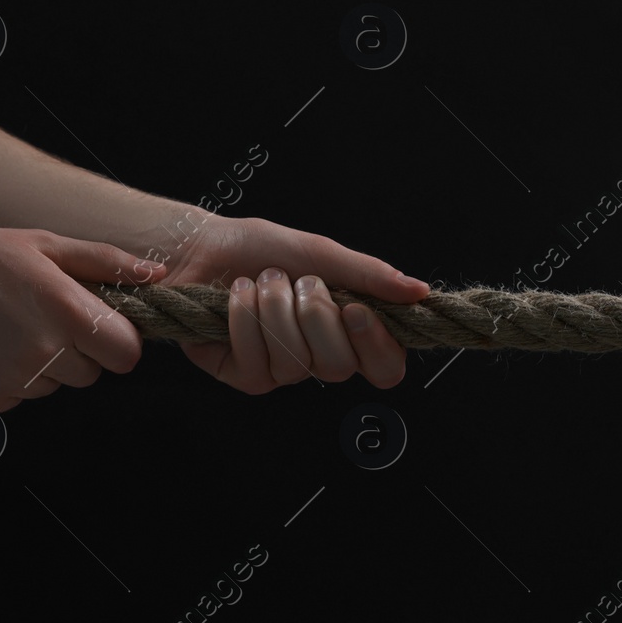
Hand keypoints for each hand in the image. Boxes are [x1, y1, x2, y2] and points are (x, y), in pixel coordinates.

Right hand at [0, 225, 165, 411]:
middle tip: (41, 316)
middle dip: (79, 349)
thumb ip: (105, 263)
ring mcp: (12, 382)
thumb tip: (156, 275)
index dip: (118, 339)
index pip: (127, 353)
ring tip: (6, 325)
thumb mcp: (43, 244)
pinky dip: (11, 378)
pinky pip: (20, 397)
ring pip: (56, 385)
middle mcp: (44, 353)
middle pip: (93, 373)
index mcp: (66, 311)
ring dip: (44, 363)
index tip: (97, 322)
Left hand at [157, 214, 428, 393]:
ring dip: (276, 309)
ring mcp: (283, 371)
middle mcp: (320, 356)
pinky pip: (258, 364)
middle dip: (316, 314)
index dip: (376, 346)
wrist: (201, 247)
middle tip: (301, 283)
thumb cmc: (262, 249)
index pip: (385, 366)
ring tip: (262, 281)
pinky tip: (236, 297)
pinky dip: (245, 320)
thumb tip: (420, 291)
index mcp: (349, 330)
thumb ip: (371, 276)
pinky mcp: (245, 375)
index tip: (356, 310)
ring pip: (297, 363)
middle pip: (341, 367)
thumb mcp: (322, 254)